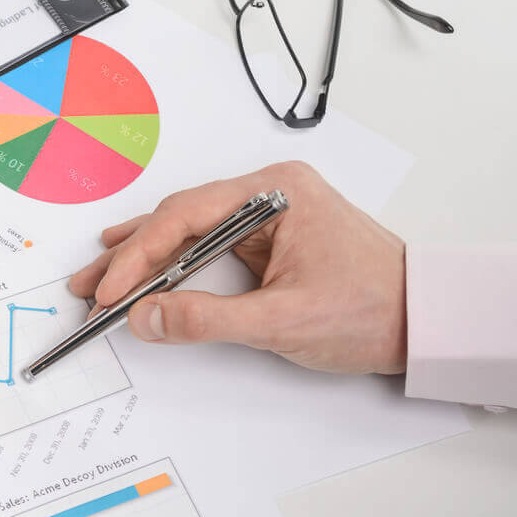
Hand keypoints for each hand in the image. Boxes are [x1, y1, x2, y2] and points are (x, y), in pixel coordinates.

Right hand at [69, 161, 406, 374]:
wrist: (425, 323)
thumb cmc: (374, 309)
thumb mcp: (283, 321)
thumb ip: (207, 320)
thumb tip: (147, 317)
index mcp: (276, 194)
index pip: (186, 216)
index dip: (140, 255)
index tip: (111, 290)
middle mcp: (269, 195)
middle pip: (179, 219)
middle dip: (131, 256)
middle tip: (90, 286)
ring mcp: (269, 217)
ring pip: (189, 233)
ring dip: (146, 260)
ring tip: (102, 279)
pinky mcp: (270, 242)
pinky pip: (208, 247)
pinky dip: (173, 265)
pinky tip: (143, 271)